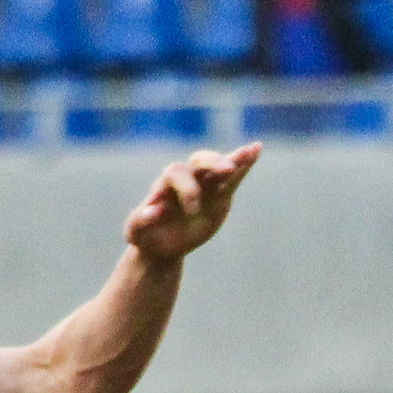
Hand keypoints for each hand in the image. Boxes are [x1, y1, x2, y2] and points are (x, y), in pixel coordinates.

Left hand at [126, 144, 260, 261]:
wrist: (162, 243)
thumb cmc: (147, 236)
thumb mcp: (136, 234)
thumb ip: (139, 222)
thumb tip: (153, 210)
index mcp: (164, 185)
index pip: (176, 174)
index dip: (186, 188)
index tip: (192, 211)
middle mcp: (185, 179)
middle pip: (198, 161)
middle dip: (213, 164)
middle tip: (227, 170)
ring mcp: (203, 185)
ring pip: (217, 165)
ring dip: (233, 159)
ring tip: (250, 152)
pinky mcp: (220, 195)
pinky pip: (233, 177)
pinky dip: (245, 163)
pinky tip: (256, 149)